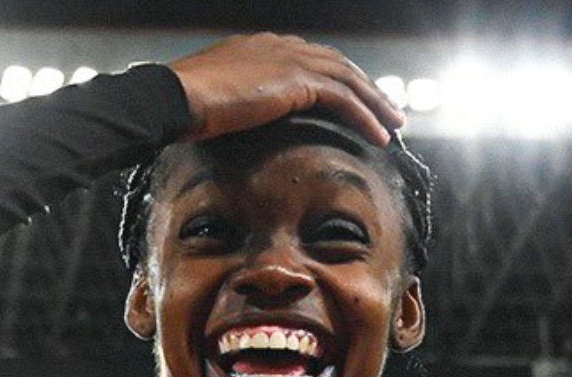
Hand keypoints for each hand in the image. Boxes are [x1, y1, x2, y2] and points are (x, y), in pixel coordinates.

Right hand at [167, 33, 403, 145]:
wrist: (178, 96)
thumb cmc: (185, 104)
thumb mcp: (216, 98)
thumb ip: (236, 101)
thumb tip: (237, 120)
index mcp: (262, 48)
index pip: (311, 59)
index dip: (335, 78)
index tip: (350, 97)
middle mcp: (281, 46)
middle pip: (337, 64)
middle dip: (365, 87)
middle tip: (386, 109)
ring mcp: (291, 60)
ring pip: (348, 79)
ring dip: (375, 103)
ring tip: (393, 125)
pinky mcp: (298, 81)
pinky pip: (344, 99)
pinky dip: (366, 116)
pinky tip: (379, 136)